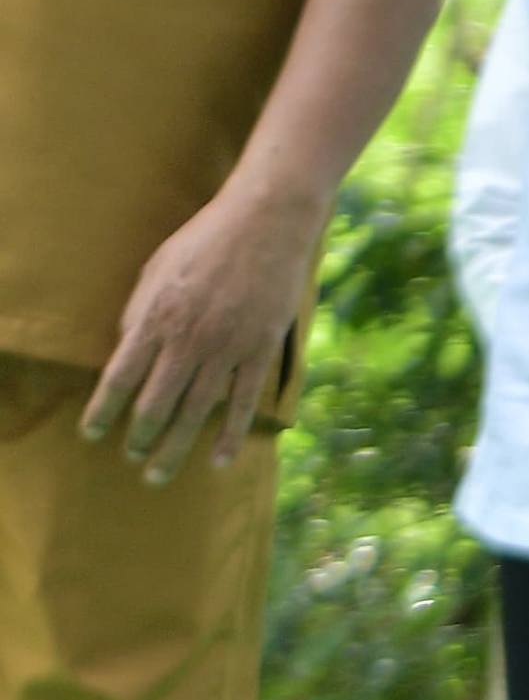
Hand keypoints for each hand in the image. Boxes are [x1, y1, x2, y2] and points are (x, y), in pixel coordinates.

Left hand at [82, 180, 328, 484]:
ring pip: (196, 411)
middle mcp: (188, 341)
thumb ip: (139, 312)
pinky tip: (216, 460)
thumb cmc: (205, 241)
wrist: (265, 225)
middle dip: (140, 437)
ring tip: (159, 473)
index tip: (92, 434)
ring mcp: (227, 350)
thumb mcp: (155, 270)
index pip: (120, 377)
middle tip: (132, 459)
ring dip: (175, 447)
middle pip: (156, 403)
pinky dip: (228, 436)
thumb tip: (127, 350)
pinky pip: (241, 404)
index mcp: (156, 318)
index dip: (103, 410)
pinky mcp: (259, 353)